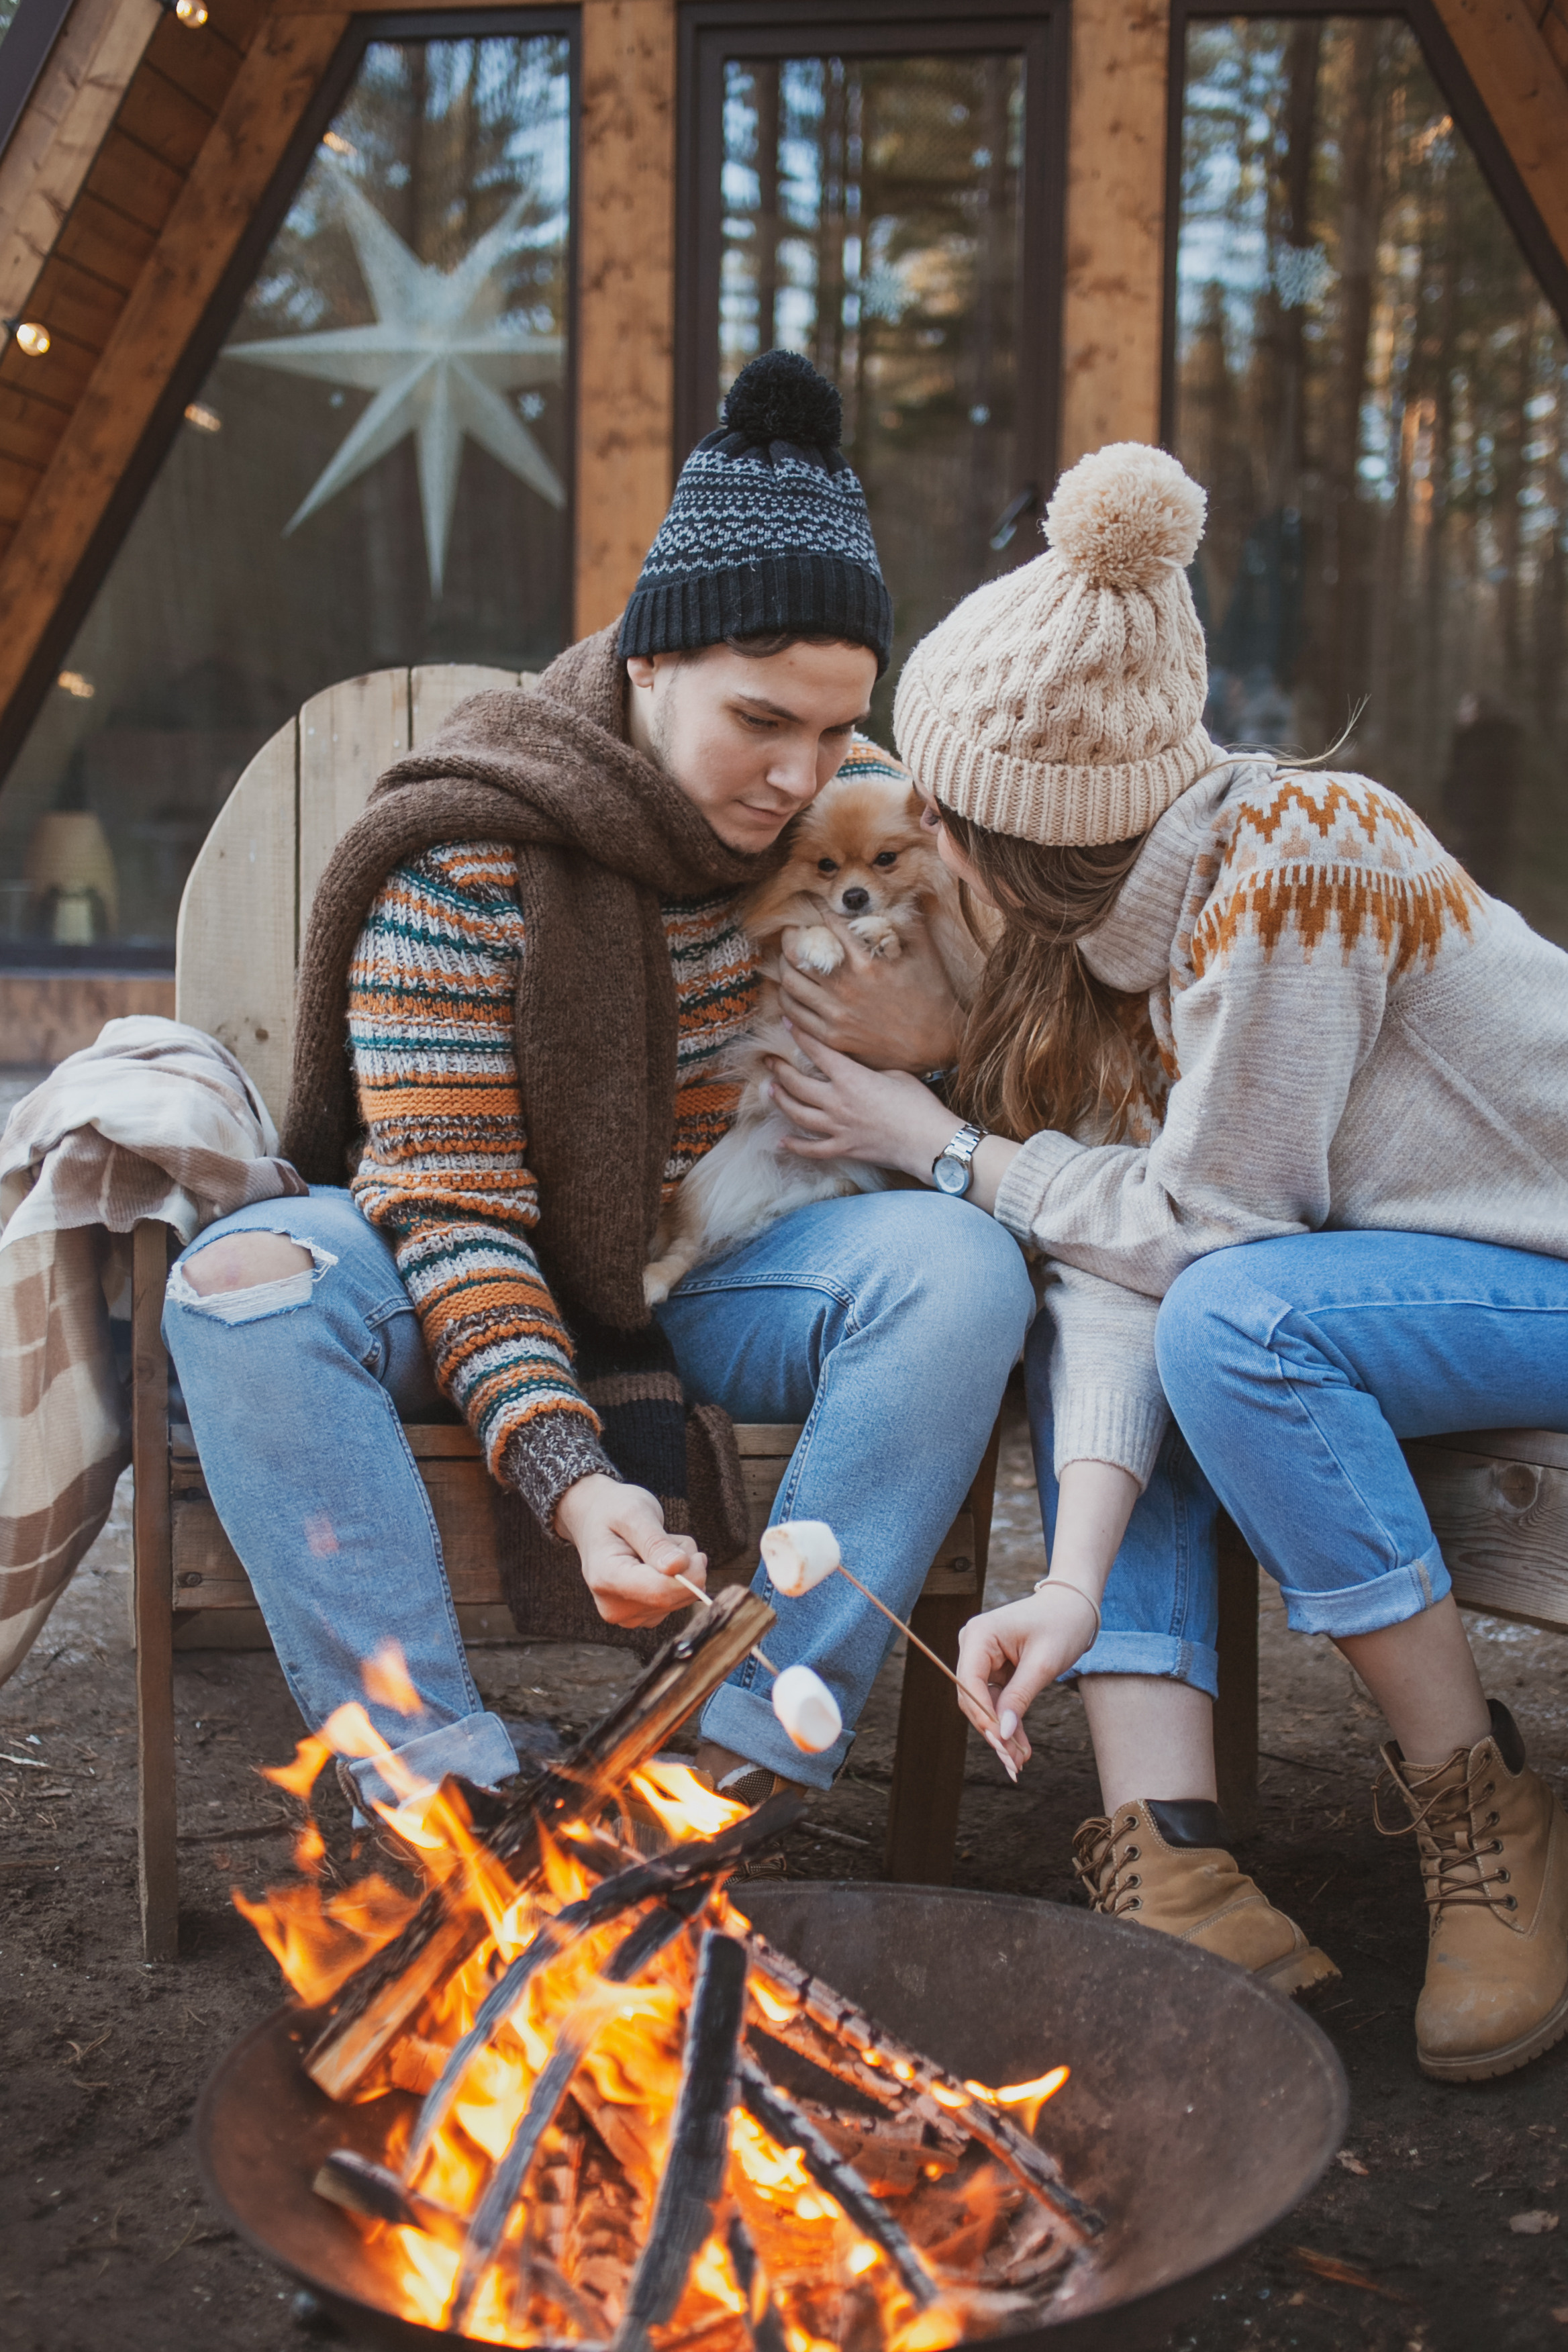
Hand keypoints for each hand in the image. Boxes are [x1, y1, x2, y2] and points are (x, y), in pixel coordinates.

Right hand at [554, 1473, 706, 1628]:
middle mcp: (613, 1605)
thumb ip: (655, 1542)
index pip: (661, 1592)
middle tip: (671, 1542)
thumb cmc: (613, 1511)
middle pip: (673, 1599)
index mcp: (606, 1578)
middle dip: (686, 1569)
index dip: (690, 1575)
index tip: (696, 1554)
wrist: (595, 1519)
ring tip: (658, 1548)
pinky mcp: (640, 1616)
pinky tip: (658, 1562)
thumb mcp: (634, 1513)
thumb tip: (678, 1567)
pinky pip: (676, 1603)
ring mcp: (627, 1615)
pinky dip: (677, 1581)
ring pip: (679, 1601)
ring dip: (682, 1572)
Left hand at [764, 1031, 955, 1177]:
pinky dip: (795, 1146)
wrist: (929, 1142)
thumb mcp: (895, 1074)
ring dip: (781, 1100)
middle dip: (779, 1069)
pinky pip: (812, 1149)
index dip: (800, 1036)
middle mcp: (838, 1102)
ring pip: (797, 1114)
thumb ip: (869, 1070)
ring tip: (770, 1090)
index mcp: (851, 1077)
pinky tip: (781, 1142)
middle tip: (769, 1061)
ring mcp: (838, 1127)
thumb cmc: (919, 1105)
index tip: (786, 1025)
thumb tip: (857, 1068)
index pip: (817, 1052)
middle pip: (798, 1083)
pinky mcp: (844, 1148)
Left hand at [777, 917, 961, 1070]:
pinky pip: (794, 1015)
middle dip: (790, 937)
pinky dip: (787, 1000)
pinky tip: (791, 992)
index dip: (817, 909)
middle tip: (793, 932)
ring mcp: (835, 1015)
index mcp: (866, 962)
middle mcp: (845, 987)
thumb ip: (911, 920)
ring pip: (789, 984)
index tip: (814, 905)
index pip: (828, 925)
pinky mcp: (832, 1037)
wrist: (936, 1044)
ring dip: (784, 967)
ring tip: (789, 960)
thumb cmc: (933, 995)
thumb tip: (904, 894)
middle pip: (796, 953)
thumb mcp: (926, 952)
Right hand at [955, 1587, 1102, 1774]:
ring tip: (1020, 1762)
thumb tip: (1003, 1733)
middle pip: (973, 1698)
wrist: (1075, 1606)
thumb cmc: (1062, 1624)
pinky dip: (1009, 1722)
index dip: (983, 1716)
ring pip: (985, 1705)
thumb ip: (1019, 1697)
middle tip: (1013, 1763)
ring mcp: (982, 1658)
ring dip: (1002, 1733)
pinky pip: (997, 1701)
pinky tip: (1021, 1748)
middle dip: (994, 1731)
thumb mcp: (1043, 1663)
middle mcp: (973, 1646)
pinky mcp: (994, 1669)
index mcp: (979, 1636)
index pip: (969, 1683)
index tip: (1002, 1745)